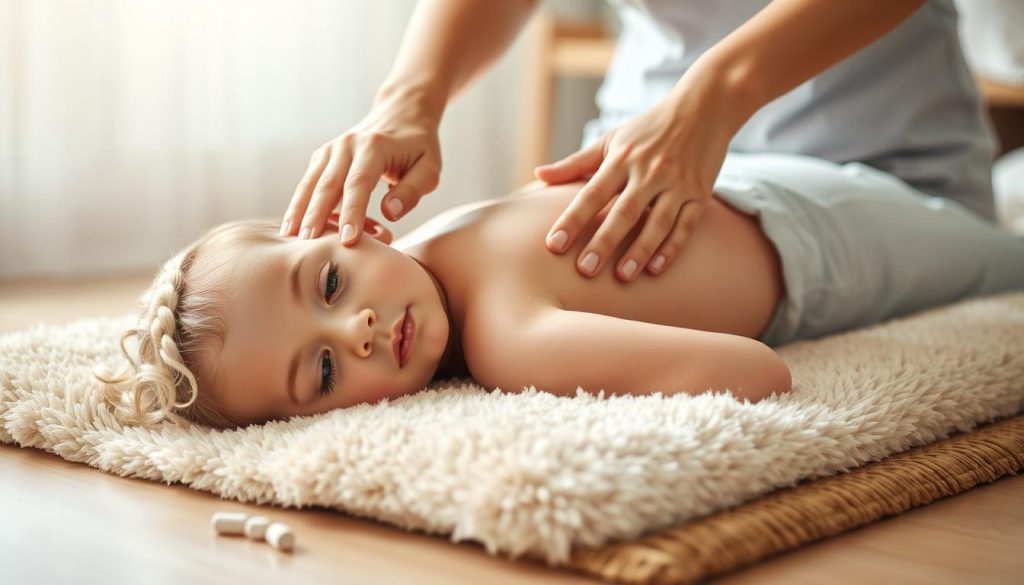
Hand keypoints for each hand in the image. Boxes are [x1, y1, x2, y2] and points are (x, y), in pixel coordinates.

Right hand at [281, 99, 441, 245]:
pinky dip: (299, 204)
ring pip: (311, 183)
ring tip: (289, 238)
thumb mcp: (429, 167)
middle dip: (317, 216)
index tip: (348, 240)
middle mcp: (348, 145)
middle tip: (308, 245)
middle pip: (328, 184)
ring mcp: (331, 149)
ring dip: (299, 211)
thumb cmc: (419, 146)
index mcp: (374, 147)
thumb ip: (412, 191)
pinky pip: (309, 183)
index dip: (353, 213)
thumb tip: (390, 213)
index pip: (359, 183)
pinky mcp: (323, 157)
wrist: (400, 113)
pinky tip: (291, 226)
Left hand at [535, 80, 735, 282]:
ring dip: (640, 251)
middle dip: (604, 242)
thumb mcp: (611, 139)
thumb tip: (538, 175)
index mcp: (621, 158)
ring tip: (622, 277)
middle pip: (624, 212)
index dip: (572, 220)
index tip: (554, 245)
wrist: (704, 107)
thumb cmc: (648, 128)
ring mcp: (676, 184)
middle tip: (585, 270)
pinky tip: (656, 270)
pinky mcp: (700, 193)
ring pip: (657, 222)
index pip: (591, 193)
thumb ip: (575, 163)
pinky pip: (685, 225)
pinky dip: (672, 248)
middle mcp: (648, 172)